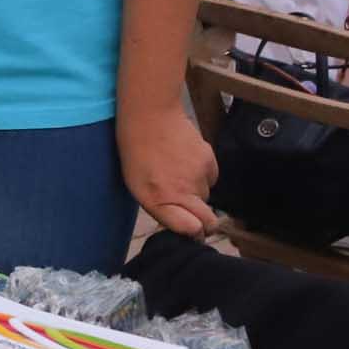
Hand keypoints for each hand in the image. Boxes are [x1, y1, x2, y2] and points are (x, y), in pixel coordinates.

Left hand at [119, 100, 217, 236]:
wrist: (150, 115)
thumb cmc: (137, 153)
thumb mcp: (138, 188)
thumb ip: (163, 211)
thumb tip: (186, 227)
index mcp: (165, 199)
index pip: (195, 228)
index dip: (195, 233)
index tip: (192, 231)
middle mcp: (187, 190)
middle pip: (205, 217)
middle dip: (198, 216)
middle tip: (182, 202)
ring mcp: (200, 174)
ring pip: (207, 195)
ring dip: (196, 192)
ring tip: (177, 175)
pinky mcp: (210, 159)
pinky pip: (212, 177)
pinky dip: (203, 176)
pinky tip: (187, 163)